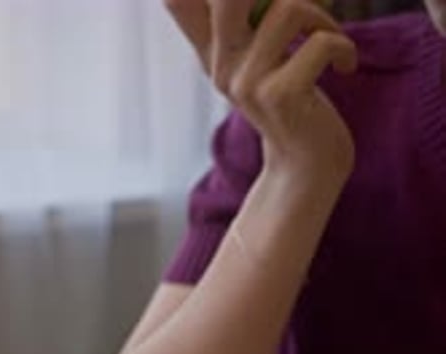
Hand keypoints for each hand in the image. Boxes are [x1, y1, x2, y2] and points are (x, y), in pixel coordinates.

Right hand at [165, 0, 357, 183]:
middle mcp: (222, 65)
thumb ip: (222, 22)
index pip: (178, 1)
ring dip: (323, 19)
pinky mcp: (281, 97)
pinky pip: (318, 43)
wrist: (307, 167)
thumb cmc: (289, 104)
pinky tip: (345, 66)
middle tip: (300, 8)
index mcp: (212, 50)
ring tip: (332, 41)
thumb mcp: (252, 59)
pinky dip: (342, 48)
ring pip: (287, 9)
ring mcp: (248, 84)